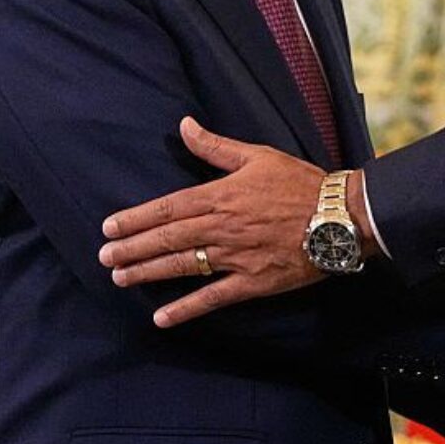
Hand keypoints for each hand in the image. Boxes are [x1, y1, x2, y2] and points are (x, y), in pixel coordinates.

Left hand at [97, 117, 327, 326]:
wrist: (339, 215)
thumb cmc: (300, 182)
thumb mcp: (258, 156)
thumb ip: (216, 147)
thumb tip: (185, 125)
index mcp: (221, 195)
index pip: (169, 207)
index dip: (137, 218)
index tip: (110, 227)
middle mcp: (222, 227)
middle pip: (168, 238)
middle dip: (132, 248)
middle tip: (105, 257)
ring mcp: (235, 256)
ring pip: (182, 266)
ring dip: (148, 272)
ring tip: (121, 278)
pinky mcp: (252, 281)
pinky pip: (212, 297)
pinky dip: (186, 308)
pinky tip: (161, 318)